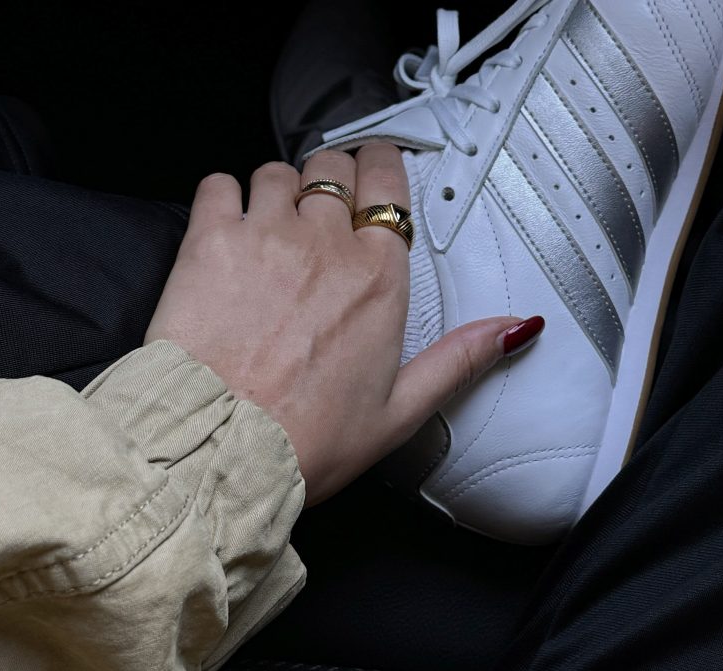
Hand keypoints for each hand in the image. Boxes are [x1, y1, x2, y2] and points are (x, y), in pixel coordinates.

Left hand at [145, 144, 542, 503]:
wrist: (222, 449)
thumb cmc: (303, 439)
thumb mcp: (399, 411)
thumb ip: (459, 359)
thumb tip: (513, 329)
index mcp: (378, 279)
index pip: (387, 185)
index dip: (379, 169)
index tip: (374, 169)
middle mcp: (324, 245)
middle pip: (332, 169)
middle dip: (329, 178)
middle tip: (320, 202)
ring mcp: (264, 237)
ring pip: (276, 174)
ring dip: (276, 191)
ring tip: (269, 224)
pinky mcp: (209, 242)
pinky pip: (219, 185)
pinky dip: (222, 196)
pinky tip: (225, 223)